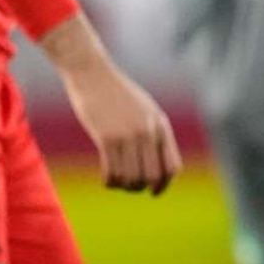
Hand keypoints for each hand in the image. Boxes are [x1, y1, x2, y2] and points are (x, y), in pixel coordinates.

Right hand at [47, 15, 182, 194]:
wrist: (91, 73)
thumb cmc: (115, 93)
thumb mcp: (143, 109)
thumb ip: (152, 132)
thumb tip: (155, 164)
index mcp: (161, 125)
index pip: (172, 167)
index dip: (164, 184)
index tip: (153, 191)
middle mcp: (148, 131)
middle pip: (152, 177)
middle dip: (141, 187)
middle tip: (129, 186)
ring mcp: (128, 134)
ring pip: (131, 178)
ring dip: (123, 186)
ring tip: (116, 181)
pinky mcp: (107, 137)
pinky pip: (112, 172)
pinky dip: (109, 182)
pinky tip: (106, 179)